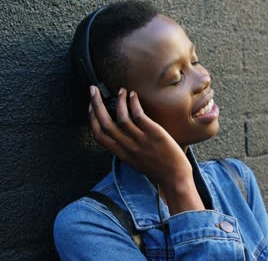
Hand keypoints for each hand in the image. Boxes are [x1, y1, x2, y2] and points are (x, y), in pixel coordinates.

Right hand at [89, 86, 203, 212]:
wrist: (175, 178)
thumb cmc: (159, 169)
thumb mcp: (136, 162)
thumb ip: (127, 149)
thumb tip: (122, 135)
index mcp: (121, 154)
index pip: (99, 135)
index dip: (92, 119)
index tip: (91, 106)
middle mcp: (128, 147)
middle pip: (105, 123)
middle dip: (96, 104)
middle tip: (93, 90)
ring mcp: (140, 140)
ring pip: (121, 117)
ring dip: (118, 101)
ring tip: (121, 90)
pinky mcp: (154, 134)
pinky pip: (138, 115)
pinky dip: (133, 103)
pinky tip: (133, 96)